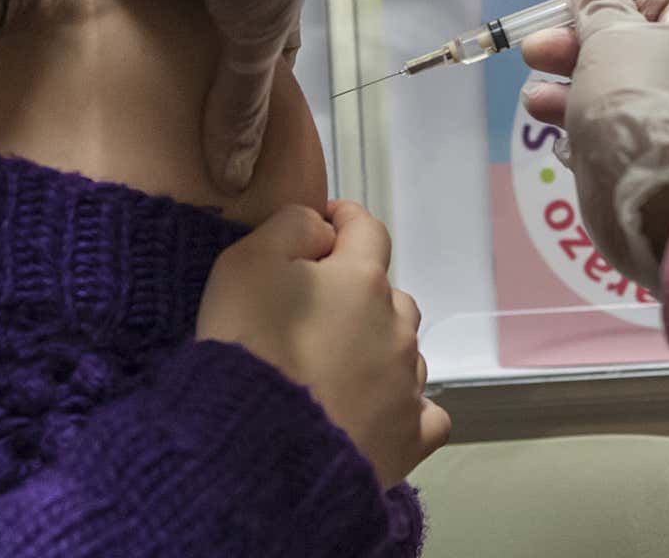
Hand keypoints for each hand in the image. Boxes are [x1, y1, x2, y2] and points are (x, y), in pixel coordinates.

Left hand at [93, 0, 318, 192]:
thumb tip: (233, 181)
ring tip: (120, 87)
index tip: (234, 105)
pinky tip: (82, 43)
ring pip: (158, 0)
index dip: (254, 67)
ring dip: (144, 29)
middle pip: (206, 20)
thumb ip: (241, 107)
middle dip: (189, 56)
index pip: (265, 33)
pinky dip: (102, 1)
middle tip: (167, 107)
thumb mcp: (257, 40)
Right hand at [197, 201, 450, 487]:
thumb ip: (290, 227)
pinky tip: (375, 410)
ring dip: (377, 347)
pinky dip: (402, 405)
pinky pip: (422, 412)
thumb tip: (323, 229)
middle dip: (358, 293)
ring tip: (334, 367)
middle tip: (314, 312)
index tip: (323, 225)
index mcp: (361, 279)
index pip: (367, 229)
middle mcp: (396, 327)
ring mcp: (407, 385)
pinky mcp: (409, 438)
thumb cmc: (247, 346)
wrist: (256, 447)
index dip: (344, 220)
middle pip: (389, 294)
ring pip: (403, 350)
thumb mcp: (246, 263)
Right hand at [521, 0, 668, 291]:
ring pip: (605, 92)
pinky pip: (601, 130)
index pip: (657, 5)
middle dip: (571, 46)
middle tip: (534, 49)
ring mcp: (662, 121)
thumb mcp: (612, 36)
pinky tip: (551, 129)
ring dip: (563, 89)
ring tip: (534, 96)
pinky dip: (574, 125)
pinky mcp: (637, 157)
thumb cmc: (638, 94)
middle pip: (621, 49)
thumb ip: (596, 4)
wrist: (652, 188)